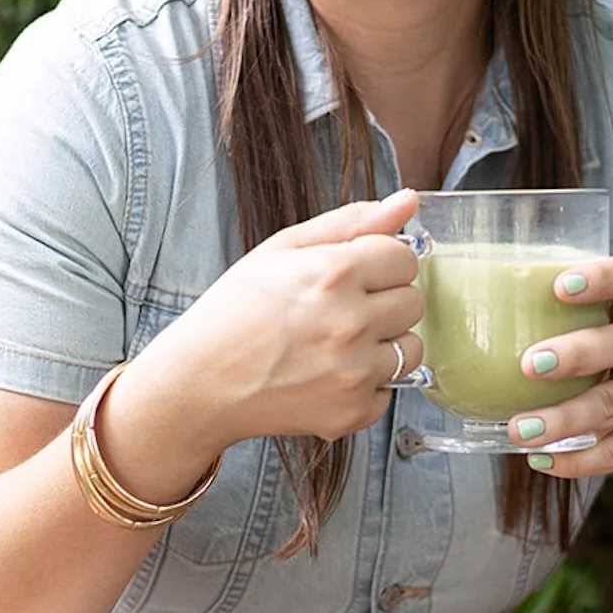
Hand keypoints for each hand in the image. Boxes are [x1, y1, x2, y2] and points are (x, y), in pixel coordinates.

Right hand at [146, 188, 424, 448]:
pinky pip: (390, 391)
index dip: (380, 263)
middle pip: (413, 302)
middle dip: (384, 302)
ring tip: (337, 345)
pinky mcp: (352, 411)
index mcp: (333, 273)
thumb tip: (408, 201)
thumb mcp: (282, 250)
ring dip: (384, 344)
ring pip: (411, 349)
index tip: (354, 276)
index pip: (405, 258)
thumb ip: (351, 223)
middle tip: (339, 311)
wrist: (200, 383)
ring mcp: (354, 372)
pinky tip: (327, 376)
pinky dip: (366, 385)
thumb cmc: (235, 312)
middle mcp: (350, 323)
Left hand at [504, 255, 612, 479]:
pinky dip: (579, 458)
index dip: (601, 278)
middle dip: (578, 352)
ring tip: (519, 428)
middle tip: (528, 364)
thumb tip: (441, 320)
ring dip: (565, 417)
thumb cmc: (601, 364)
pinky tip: (541, 458)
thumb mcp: (585, 332)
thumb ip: (538, 321)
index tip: (559, 285)